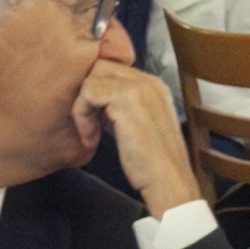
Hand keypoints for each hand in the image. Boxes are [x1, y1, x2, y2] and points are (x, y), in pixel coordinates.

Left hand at [72, 60, 203, 214]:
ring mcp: (140, 88)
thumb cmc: (150, 163)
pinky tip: (91, 139)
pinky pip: (88, 92)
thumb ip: (118, 108)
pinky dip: (82, 115)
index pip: (111, 69)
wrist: (167, 181)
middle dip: (86, 94)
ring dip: (82, 107)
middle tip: (89, 125)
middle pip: (99, 67)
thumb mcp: (134, 126)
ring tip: (90, 134)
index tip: (95, 121)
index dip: (94, 92)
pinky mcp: (127, 99)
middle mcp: (149, 82)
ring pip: (91, 78)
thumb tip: (93, 101)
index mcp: (153, 86)